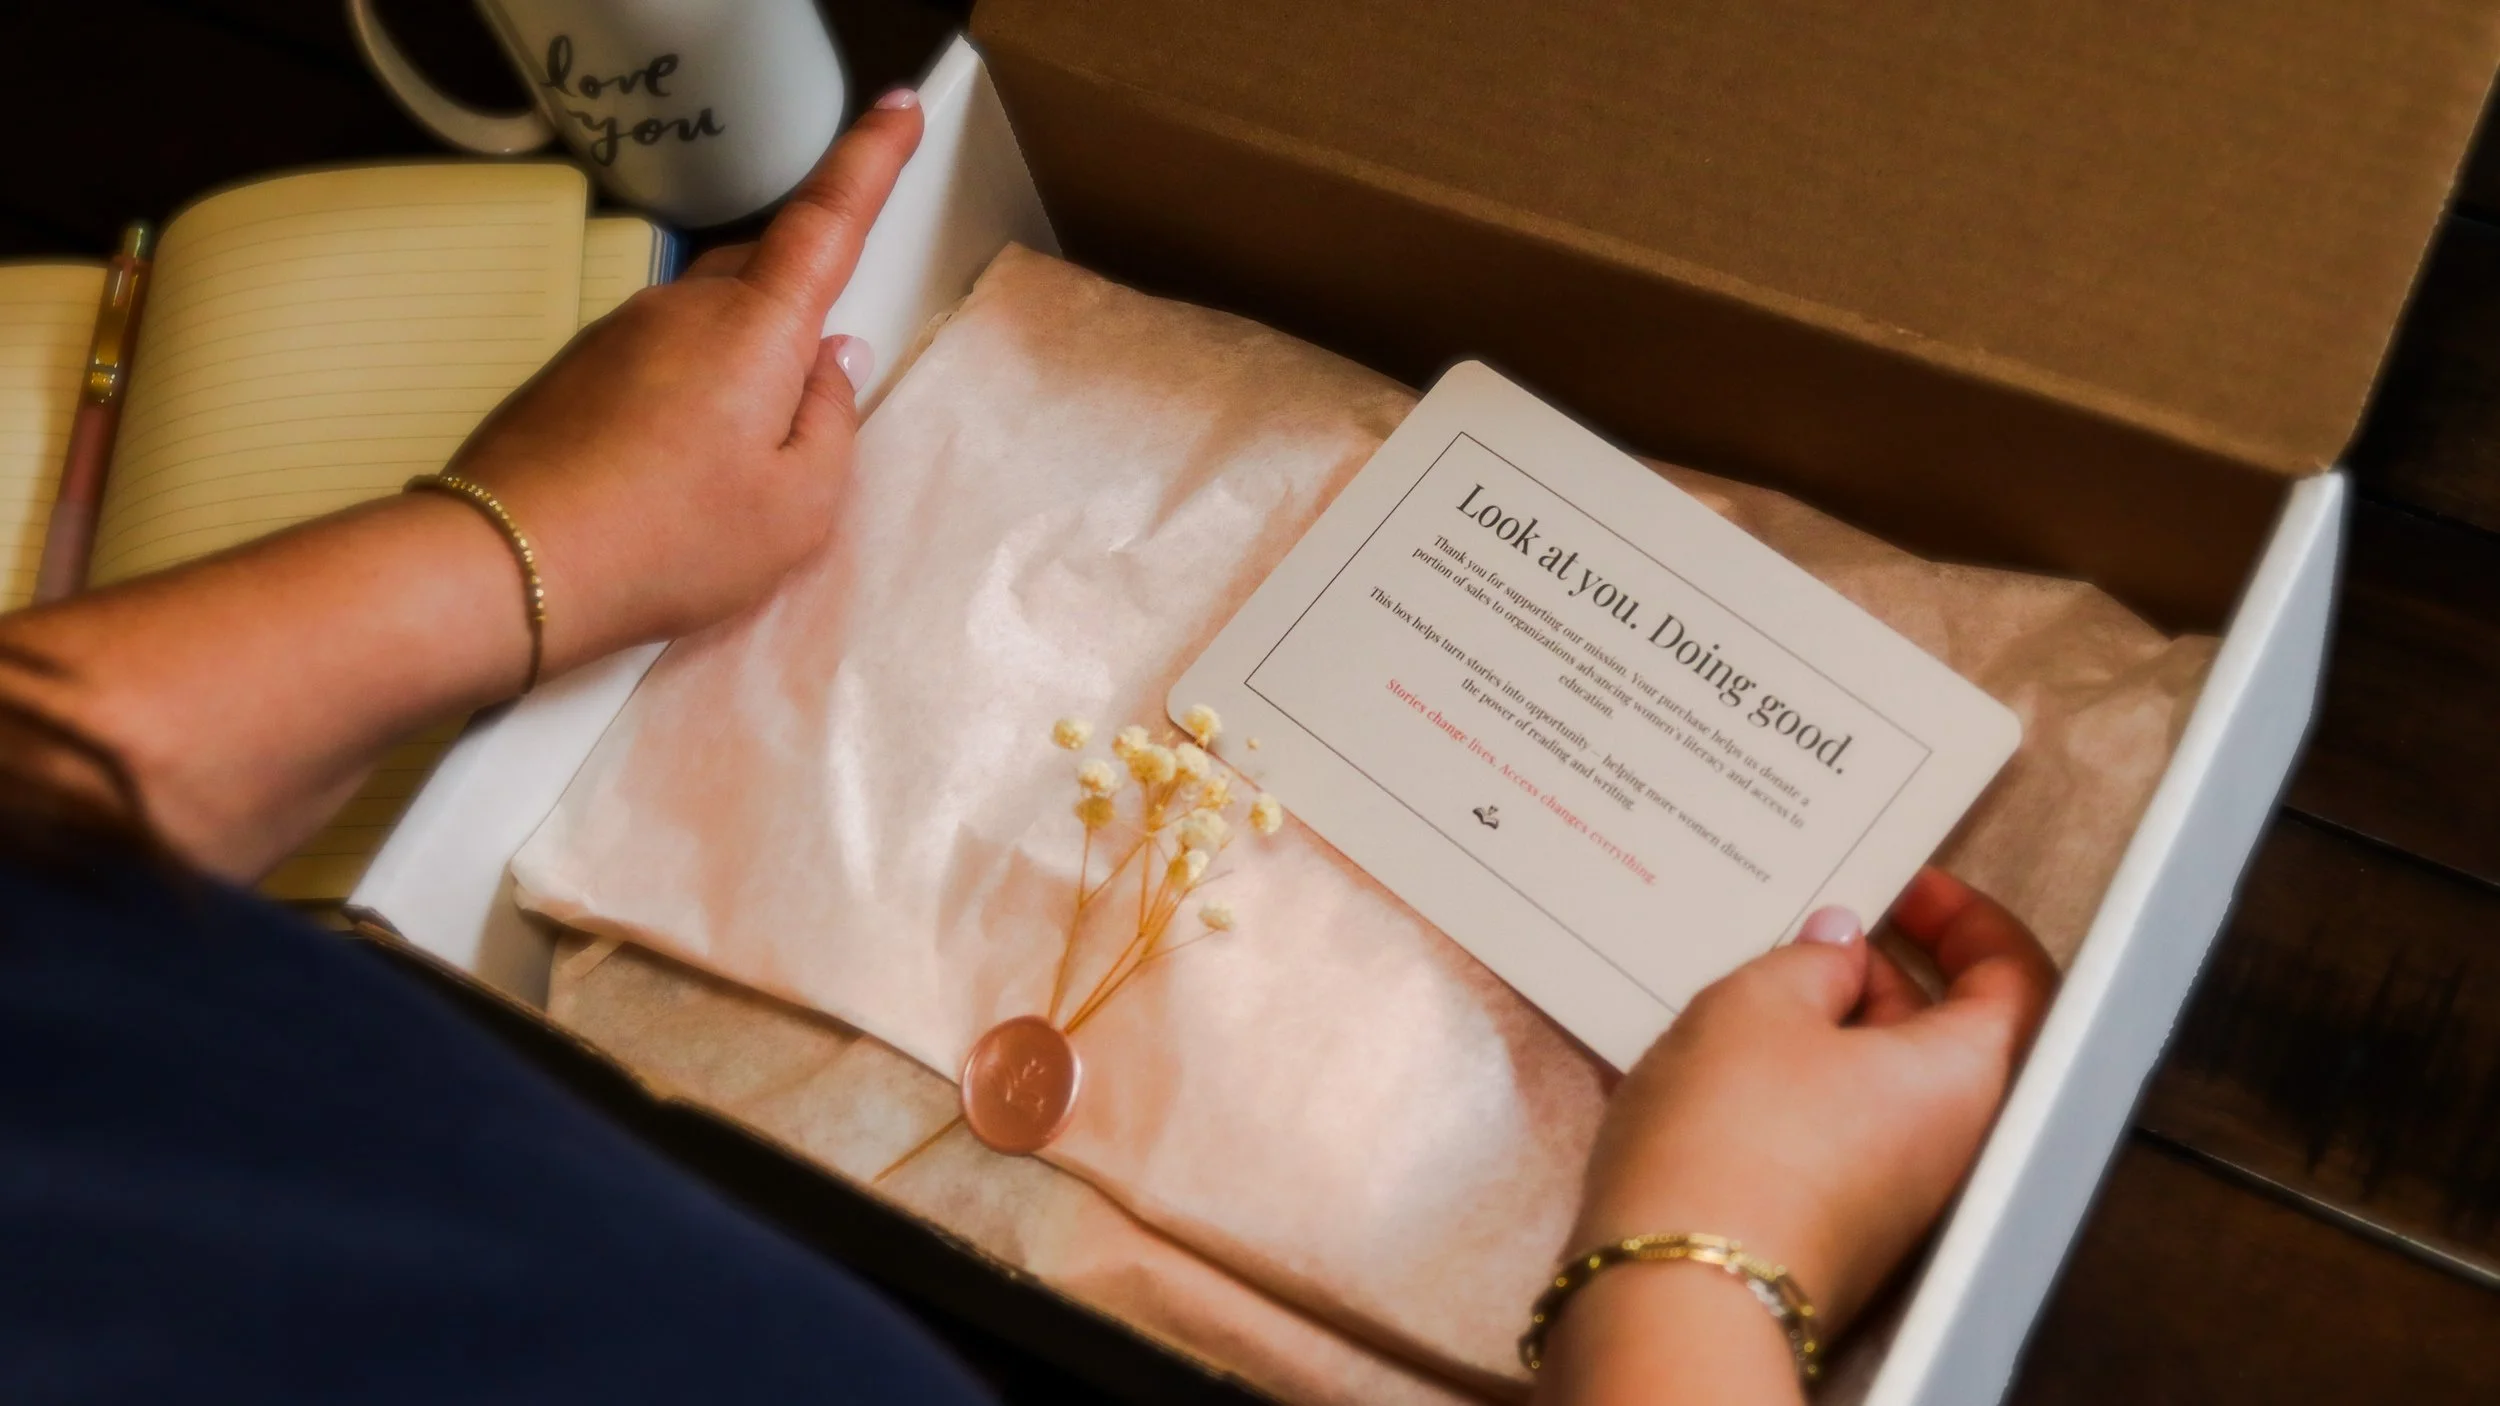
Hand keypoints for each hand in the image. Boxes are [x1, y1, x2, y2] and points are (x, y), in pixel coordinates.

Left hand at [443, 91, 923, 671]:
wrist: (509, 564)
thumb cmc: (665, 542)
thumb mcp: (798, 507)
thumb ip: (832, 423)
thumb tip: (831, 367)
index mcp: (754, 327)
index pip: (828, 218)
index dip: (871, 158)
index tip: (900, 108)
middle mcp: (684, 307)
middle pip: (765, 277)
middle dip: (798, 321)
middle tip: (804, 413)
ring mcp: (622, 332)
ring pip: (711, 325)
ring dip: (736, 377)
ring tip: (727, 477)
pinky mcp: (578, 369)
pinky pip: (660, 363)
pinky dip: (685, 403)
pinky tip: (673, 481)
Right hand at [1539, 868, 2057, 1402]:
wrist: (1678, 1290)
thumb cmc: (1734, 1136)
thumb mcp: (1758, 1005)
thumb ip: (1809, 959)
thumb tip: (1842, 944)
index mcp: (1963, 1075)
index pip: (2013, 979)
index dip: (1966, 919)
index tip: (1908, 886)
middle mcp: (1946, 1142)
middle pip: (1943, 1032)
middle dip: (1878, 970)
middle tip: (1806, 926)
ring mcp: (1890, 1193)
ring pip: (1875, 1081)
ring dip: (1820, 1026)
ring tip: (1744, 985)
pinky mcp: (1829, 1224)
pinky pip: (1828, 1129)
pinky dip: (1788, 1082)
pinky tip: (1715, 1061)